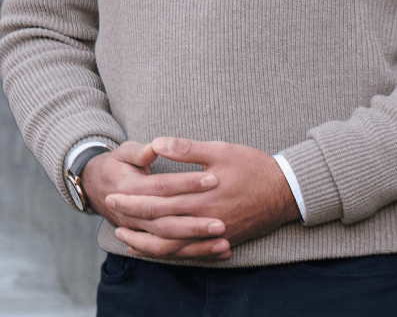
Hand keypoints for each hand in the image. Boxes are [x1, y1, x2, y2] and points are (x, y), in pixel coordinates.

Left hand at [104, 138, 300, 260]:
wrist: (285, 192)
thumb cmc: (253, 167)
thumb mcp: (221, 150)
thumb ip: (188, 149)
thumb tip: (158, 143)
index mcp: (200, 195)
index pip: (157, 200)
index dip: (133, 198)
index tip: (114, 193)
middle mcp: (202, 219)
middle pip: (159, 223)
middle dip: (132, 217)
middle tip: (112, 210)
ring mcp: (211, 233)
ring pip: (171, 245)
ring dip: (146, 242)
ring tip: (126, 238)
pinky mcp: (220, 240)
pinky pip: (189, 253)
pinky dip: (169, 253)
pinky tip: (158, 250)